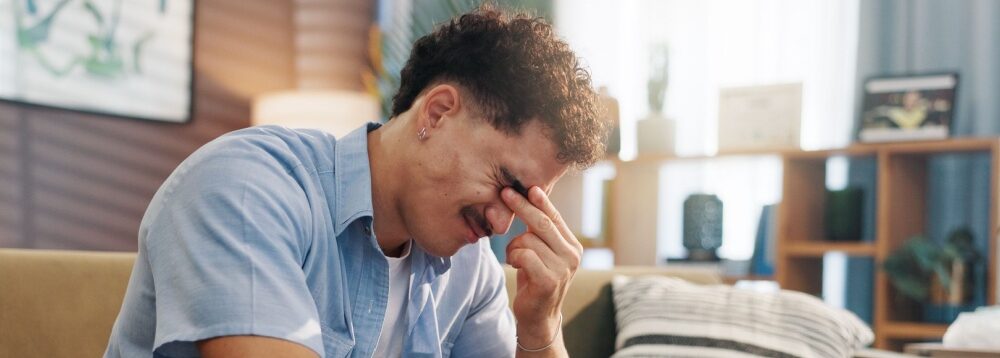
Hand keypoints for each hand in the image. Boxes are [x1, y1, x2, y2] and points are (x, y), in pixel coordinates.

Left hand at [502, 186, 581, 348]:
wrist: (538, 317)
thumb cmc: (535, 279)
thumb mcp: (541, 252)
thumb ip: (541, 231)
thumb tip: (531, 196)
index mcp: (572, 246)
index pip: (554, 217)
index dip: (539, 200)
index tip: (525, 186)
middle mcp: (572, 255)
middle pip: (542, 223)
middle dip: (521, 206)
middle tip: (504, 193)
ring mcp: (563, 268)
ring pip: (528, 240)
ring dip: (513, 247)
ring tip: (515, 258)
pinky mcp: (549, 280)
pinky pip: (524, 255)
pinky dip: (513, 257)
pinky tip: (515, 266)